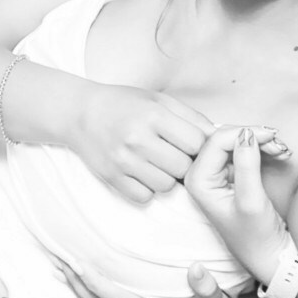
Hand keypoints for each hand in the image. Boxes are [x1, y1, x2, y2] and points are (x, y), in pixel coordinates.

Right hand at [70, 84, 214, 202]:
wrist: (80, 112)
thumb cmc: (124, 104)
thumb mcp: (159, 100)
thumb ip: (191, 117)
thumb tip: (218, 138)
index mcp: (154, 115)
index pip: (197, 143)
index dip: (198, 146)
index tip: (189, 144)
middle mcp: (139, 138)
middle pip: (184, 168)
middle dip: (183, 163)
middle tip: (171, 154)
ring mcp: (124, 160)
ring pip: (166, 185)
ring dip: (166, 178)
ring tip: (155, 162)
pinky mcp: (112, 177)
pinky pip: (144, 197)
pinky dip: (146, 189)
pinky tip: (140, 173)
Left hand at [184, 124, 294, 287]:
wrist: (268, 255)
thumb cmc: (257, 236)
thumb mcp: (252, 201)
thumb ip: (247, 167)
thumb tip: (246, 133)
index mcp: (198, 182)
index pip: (216, 141)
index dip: (245, 133)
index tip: (272, 137)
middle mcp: (201, 175)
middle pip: (224, 137)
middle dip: (253, 136)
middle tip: (280, 145)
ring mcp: (214, 173)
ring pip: (234, 140)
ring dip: (260, 141)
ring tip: (283, 151)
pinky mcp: (228, 174)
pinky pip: (241, 149)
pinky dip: (260, 148)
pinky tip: (278, 154)